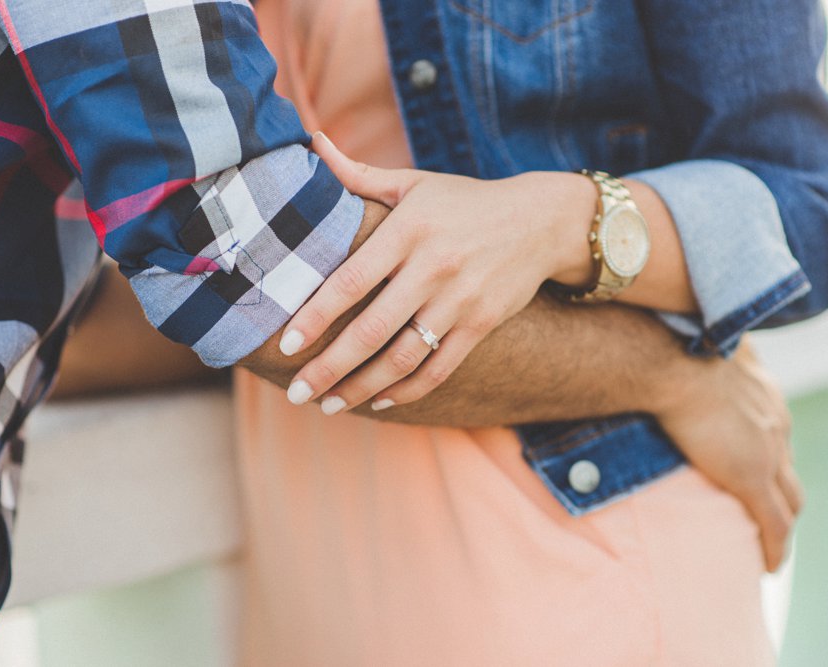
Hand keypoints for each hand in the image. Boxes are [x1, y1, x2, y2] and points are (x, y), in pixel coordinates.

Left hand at [280, 133, 593, 413]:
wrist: (540, 221)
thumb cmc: (464, 201)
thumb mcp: (414, 182)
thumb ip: (359, 174)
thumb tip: (311, 142)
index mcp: (408, 230)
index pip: (350, 281)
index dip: (315, 316)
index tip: (286, 344)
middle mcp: (434, 268)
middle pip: (372, 330)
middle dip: (330, 367)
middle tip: (299, 392)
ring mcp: (461, 300)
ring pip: (403, 358)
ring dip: (362, 387)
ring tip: (329, 405)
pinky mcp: (482, 324)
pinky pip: (440, 368)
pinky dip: (408, 389)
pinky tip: (379, 400)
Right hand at [656, 341, 802, 571]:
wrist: (671, 361)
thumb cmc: (665, 348)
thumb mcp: (687, 352)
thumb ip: (684, 360)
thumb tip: (654, 359)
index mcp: (762, 391)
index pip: (774, 432)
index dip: (768, 455)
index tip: (755, 469)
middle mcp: (775, 421)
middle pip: (788, 468)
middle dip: (781, 493)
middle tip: (765, 513)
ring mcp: (768, 451)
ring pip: (790, 500)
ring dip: (782, 523)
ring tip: (767, 543)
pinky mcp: (752, 477)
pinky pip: (774, 524)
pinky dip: (775, 547)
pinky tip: (769, 565)